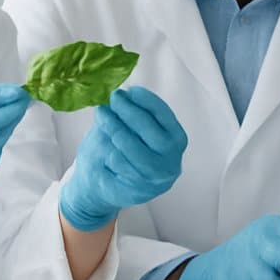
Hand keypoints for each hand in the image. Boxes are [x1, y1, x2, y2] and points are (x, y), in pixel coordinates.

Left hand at [60, 87, 187, 230]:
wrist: (106, 187)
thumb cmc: (123, 152)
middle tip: (113, 98)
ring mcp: (154, 178)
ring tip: (102, 114)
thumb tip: (122, 94)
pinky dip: (107, 148)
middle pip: (149, 130)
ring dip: (113, 126)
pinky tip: (103, 141)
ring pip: (130, 146)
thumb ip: (133, 114)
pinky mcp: (135, 190)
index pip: (164, 116)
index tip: (129, 90)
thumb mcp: (133, 130)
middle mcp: (171, 160)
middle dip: (128, 111)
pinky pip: (117, 162)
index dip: (147, 101)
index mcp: (176, 141)